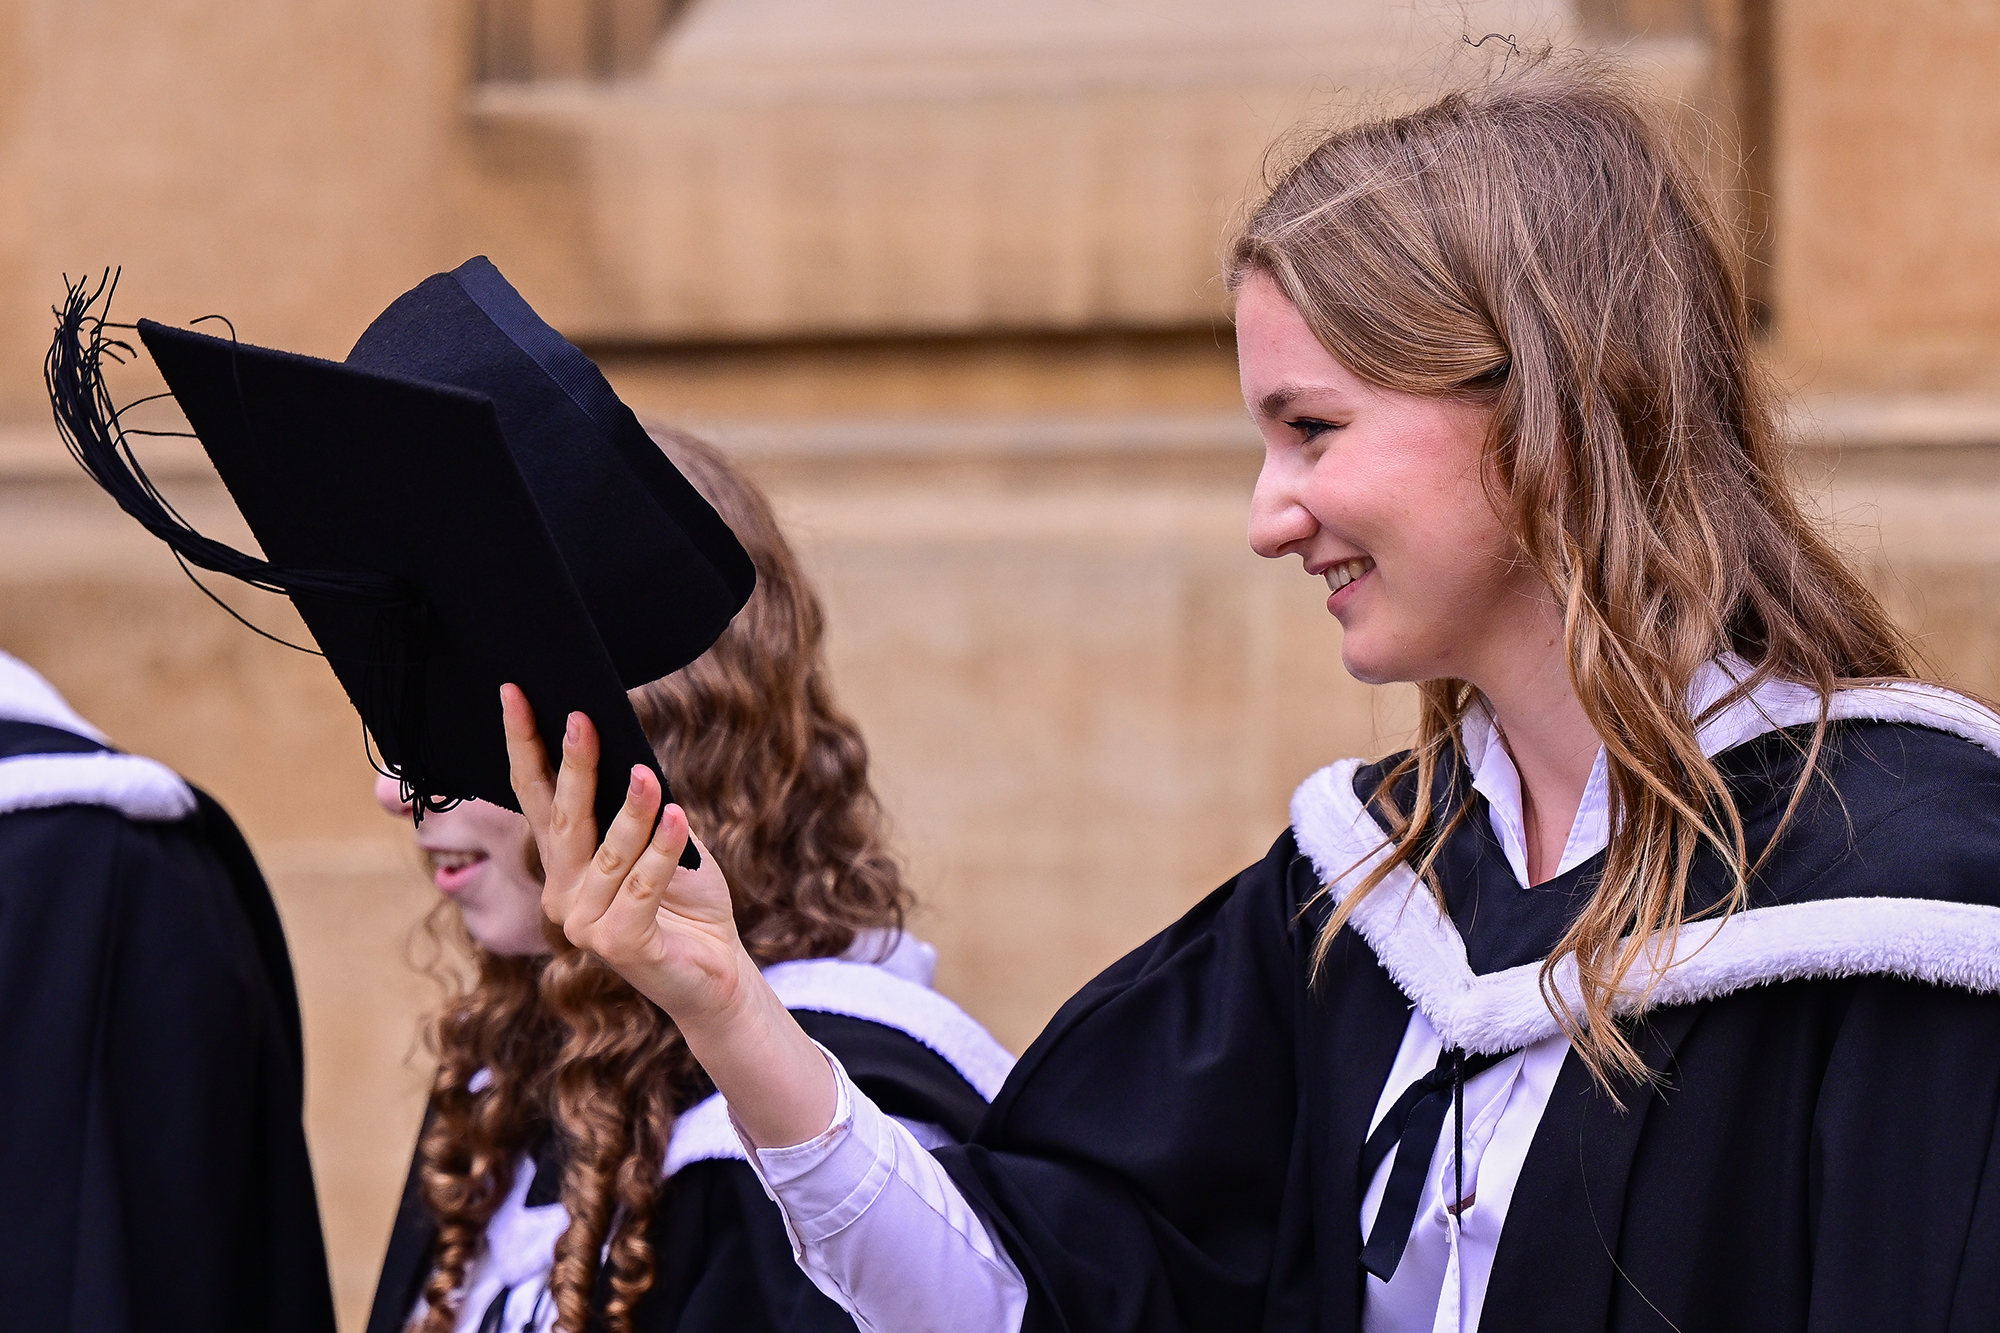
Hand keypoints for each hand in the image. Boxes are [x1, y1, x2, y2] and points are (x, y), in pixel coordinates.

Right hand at [500, 684, 753, 1026]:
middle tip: (580, 720)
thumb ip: (637, 807)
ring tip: (648, 774)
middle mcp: (562, 893)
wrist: (716, 967)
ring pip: (608, 854)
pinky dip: (663, 852)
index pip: (534, 796)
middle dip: (572, 767)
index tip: (515, 693)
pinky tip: (679, 819)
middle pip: (563, 821)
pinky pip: (643, 888)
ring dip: (631, 811)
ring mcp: (585, 924)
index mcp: (562, 863)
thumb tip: (632, 754)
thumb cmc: (685, 896)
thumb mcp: (659, 839)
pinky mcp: (620, 945)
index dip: (524, 744)